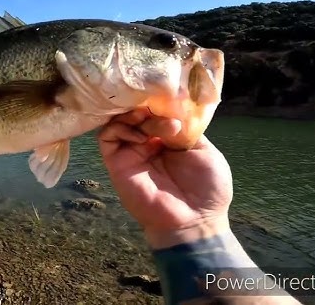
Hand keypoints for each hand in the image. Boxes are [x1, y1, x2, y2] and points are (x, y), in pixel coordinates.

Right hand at [97, 108, 233, 248]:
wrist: (195, 220)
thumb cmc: (207, 188)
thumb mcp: (205, 150)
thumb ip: (186, 128)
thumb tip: (169, 112)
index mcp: (168, 138)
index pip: (155, 110)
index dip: (158, 100)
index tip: (167, 94)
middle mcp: (147, 142)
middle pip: (135, 112)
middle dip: (146, 105)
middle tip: (158, 108)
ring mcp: (131, 152)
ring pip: (119, 120)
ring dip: (133, 114)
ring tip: (148, 118)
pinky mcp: (116, 163)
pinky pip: (107, 137)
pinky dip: (119, 126)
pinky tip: (139, 132)